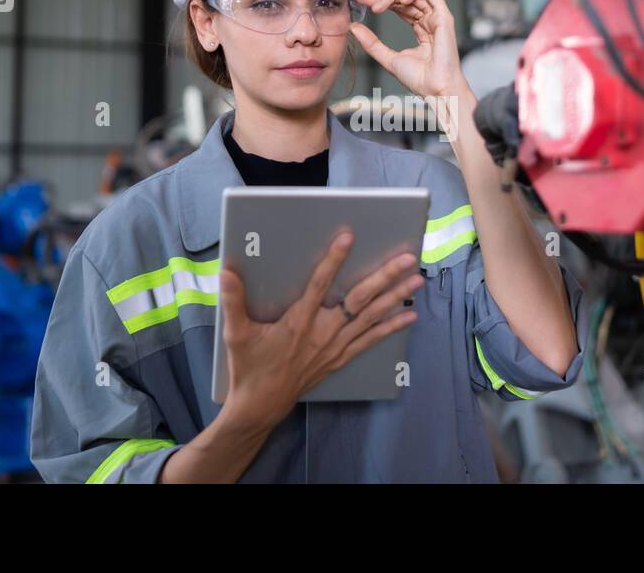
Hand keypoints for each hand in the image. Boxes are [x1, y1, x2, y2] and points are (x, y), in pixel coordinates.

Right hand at [217, 231, 420, 430]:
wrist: (261, 405)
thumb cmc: (249, 367)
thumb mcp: (236, 334)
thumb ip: (233, 301)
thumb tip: (226, 271)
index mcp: (298, 321)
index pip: (319, 284)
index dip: (333, 260)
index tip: (348, 237)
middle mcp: (323, 332)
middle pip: (359, 298)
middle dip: (385, 276)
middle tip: (406, 257)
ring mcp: (335, 346)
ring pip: (371, 316)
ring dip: (396, 296)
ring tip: (416, 278)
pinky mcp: (341, 358)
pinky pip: (372, 340)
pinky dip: (392, 327)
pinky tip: (410, 314)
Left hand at [350, 0, 471, 100]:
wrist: (435, 90)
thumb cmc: (419, 80)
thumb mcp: (388, 58)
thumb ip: (372, 43)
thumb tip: (355, 27)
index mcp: (420, 30)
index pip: (399, 7)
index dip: (380, 0)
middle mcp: (429, 22)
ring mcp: (437, 18)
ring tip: (379, 5)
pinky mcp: (444, 17)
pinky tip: (400, 0)